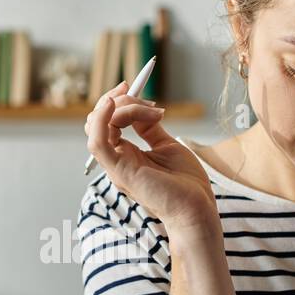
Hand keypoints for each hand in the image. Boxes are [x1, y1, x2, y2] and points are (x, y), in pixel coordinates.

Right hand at [85, 81, 217, 232]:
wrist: (196, 209)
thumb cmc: (186, 184)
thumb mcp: (166, 145)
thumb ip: (150, 129)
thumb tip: (144, 110)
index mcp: (125, 155)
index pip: (107, 122)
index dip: (116, 100)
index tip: (132, 85)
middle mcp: (116, 160)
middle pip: (99, 121)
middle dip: (117, 99)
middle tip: (143, 96)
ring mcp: (116, 166)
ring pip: (97, 126)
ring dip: (120, 107)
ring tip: (150, 110)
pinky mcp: (119, 170)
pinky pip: (97, 142)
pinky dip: (101, 119)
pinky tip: (115, 104)